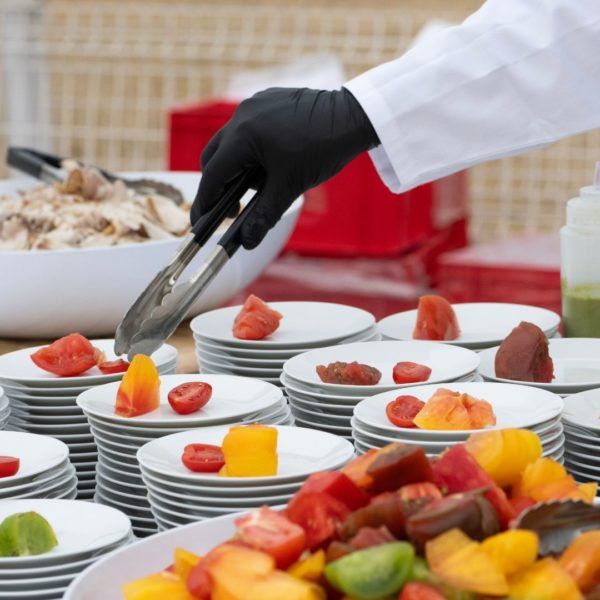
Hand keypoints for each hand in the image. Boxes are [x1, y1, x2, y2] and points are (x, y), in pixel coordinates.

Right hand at [191, 87, 378, 248]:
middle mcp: (242, 115)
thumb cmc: (323, 149)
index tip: (202, 223)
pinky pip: (247, 129)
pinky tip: (270, 164)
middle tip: (231, 210)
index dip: (206, 202)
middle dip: (218, 185)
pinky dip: (250, 149)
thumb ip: (264, 215)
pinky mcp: (267, 100)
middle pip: (214, 157)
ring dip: (236, 167)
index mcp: (243, 136)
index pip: (212, 175)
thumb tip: (246, 242)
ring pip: (231, 142)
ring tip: (259, 187)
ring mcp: (254, 105)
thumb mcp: (290, 187)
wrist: (353, 116)